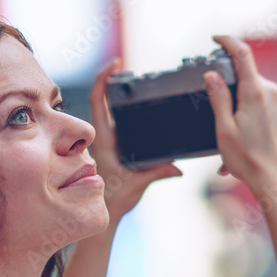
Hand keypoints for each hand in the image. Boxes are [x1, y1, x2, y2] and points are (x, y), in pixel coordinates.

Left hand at [87, 57, 182, 223]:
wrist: (106, 213)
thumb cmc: (114, 199)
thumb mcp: (137, 184)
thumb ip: (157, 173)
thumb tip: (177, 168)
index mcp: (104, 139)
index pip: (98, 101)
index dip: (104, 79)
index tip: (115, 64)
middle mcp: (104, 137)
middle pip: (101, 100)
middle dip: (109, 80)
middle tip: (122, 65)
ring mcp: (109, 141)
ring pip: (108, 112)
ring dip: (115, 94)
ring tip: (129, 79)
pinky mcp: (116, 148)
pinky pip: (117, 124)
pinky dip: (124, 112)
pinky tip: (135, 107)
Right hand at [203, 35, 276, 192]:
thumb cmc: (251, 160)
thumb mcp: (224, 129)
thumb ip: (218, 98)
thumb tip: (211, 76)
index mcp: (255, 92)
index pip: (242, 53)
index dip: (227, 40)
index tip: (215, 38)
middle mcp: (270, 92)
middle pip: (243, 75)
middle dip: (225, 89)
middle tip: (214, 115)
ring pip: (248, 94)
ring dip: (233, 111)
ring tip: (226, 141)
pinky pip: (257, 107)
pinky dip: (243, 120)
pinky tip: (237, 146)